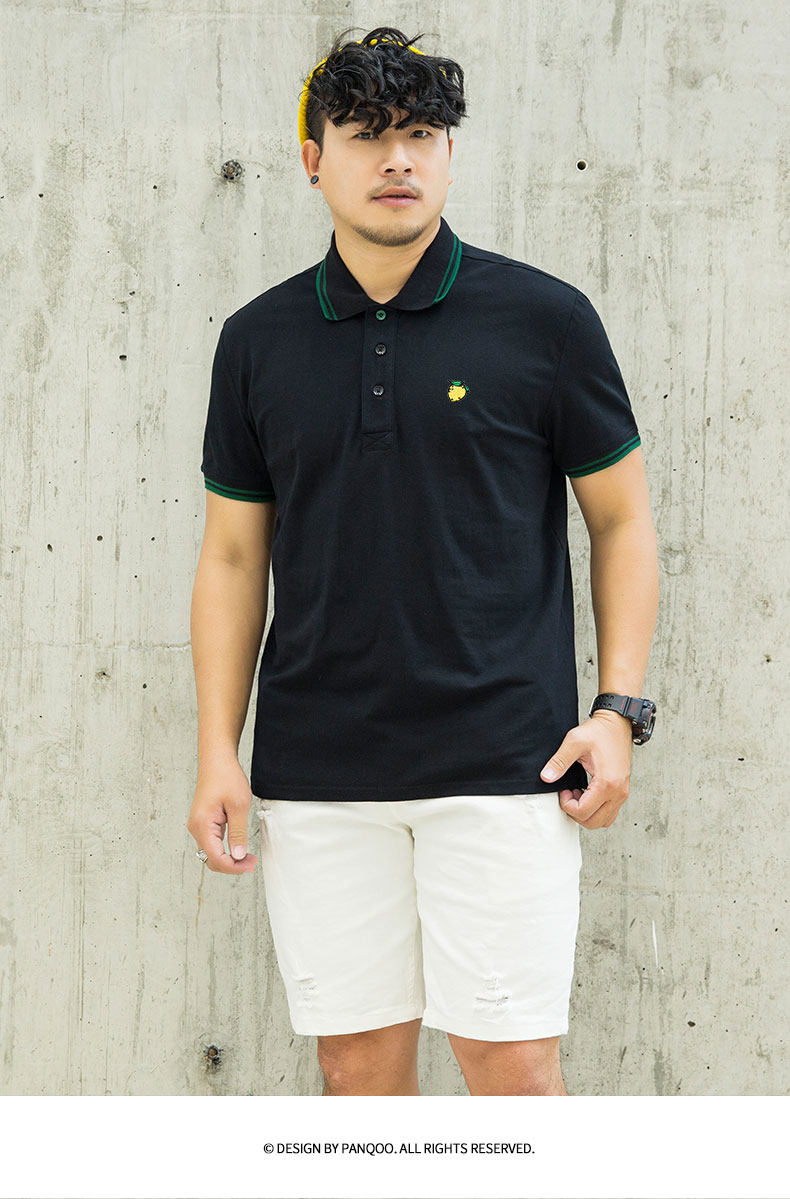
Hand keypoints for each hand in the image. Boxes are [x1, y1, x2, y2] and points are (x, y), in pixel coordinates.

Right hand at [186, 757, 258, 873]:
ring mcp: (198, 825)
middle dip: (231, 866)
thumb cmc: (226, 777)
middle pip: (211, 859)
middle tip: (251, 863)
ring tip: (248, 856)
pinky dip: (225, 849)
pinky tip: (238, 846)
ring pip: (211, 853)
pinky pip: (212, 843)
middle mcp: (196, 828)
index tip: (250, 865)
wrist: (217, 760)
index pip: (215, 858)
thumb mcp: (239, 806)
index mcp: (202, 825)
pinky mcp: (204, 822)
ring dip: (228, 858)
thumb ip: (238, 833)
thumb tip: (238, 856)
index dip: (234, 867)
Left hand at [540, 710, 632, 828]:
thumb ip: (559, 761)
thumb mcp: (574, 741)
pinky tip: (587, 793)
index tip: (563, 790)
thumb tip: (546, 777)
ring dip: (587, 814)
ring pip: (603, 821)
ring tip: (578, 794)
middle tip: (568, 794)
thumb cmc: (599, 732)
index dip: (567, 805)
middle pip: (593, 822)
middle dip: (575, 812)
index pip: (583, 812)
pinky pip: (610, 813)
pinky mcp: (622, 791)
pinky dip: (596, 810)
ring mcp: (622, 793)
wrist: (617, 724)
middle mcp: (618, 792)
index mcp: (607, 783)